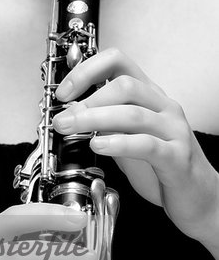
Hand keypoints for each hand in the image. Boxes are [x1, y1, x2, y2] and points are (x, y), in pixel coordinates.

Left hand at [53, 48, 218, 253]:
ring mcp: (173, 131)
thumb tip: (73, 117)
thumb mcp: (128, 140)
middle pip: (125, 86)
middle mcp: (164, 108)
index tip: (64, 92)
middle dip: (87, 100)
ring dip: (95, 119)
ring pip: (133, 114)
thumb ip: (107, 126)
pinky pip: (146, 145)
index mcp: (150, 98)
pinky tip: (99, 145)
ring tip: (71, 129)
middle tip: (62, 119)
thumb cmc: (162, 168)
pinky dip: (118, 143)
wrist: (196, 196)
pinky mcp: (176, 157)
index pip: (119, 63)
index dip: (87, 71)